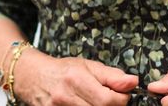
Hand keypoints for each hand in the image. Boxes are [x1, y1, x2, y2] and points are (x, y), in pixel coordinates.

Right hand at [14, 51, 137, 105]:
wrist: (33, 77)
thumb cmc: (63, 70)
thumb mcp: (88, 66)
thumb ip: (112, 75)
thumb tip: (133, 82)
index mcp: (77, 79)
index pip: (109, 100)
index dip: (122, 99)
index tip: (122, 95)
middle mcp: (66, 97)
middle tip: (109, 99)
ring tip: (96, 102)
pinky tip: (86, 105)